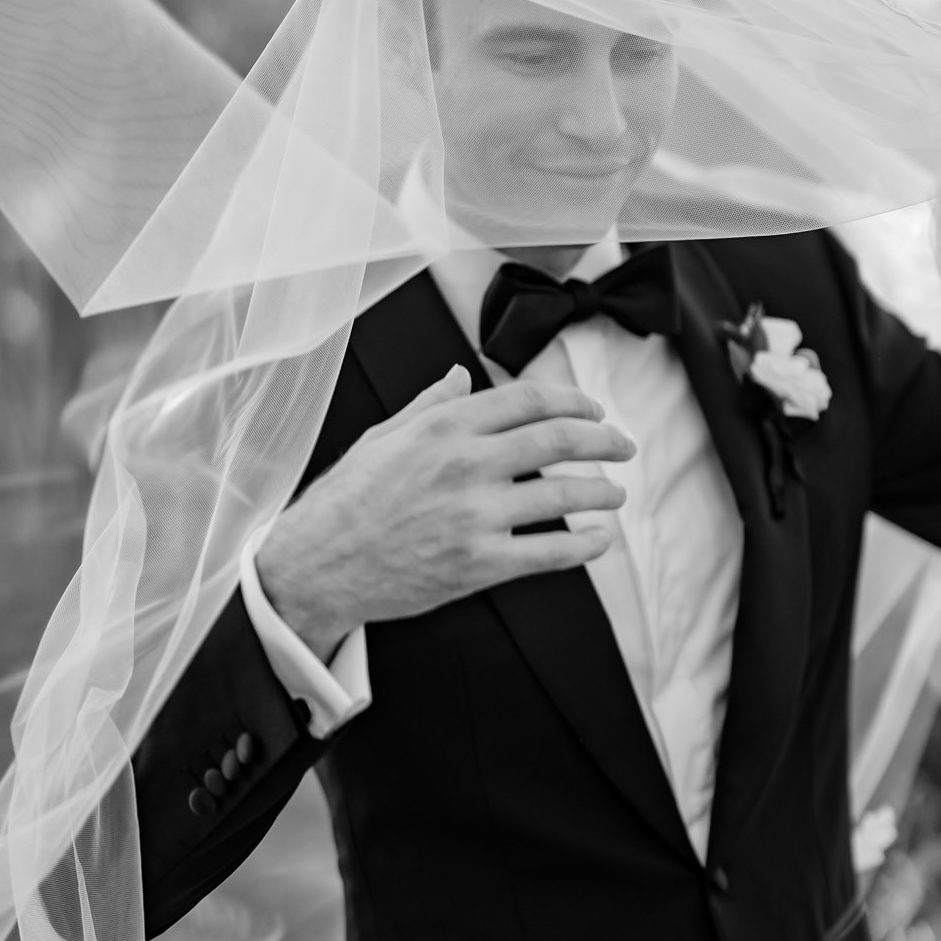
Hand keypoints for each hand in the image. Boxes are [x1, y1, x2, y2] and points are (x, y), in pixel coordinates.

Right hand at [257, 365, 635, 658]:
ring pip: (563, 494)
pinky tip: (601, 540)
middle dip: (603, 439)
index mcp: (446, 426)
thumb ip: (431, 404)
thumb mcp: (384, 436)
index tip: (593, 409)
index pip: (530, 399)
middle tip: (623, 445)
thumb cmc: (347, 499)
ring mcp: (475, 516)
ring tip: (617, 493)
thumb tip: (462, 375)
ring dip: (602, 491)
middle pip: (559, 439)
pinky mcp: (478, 564)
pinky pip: (549, 553)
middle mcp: (466, 464)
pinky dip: (585, 546)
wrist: (317, 565)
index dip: (574, 401)